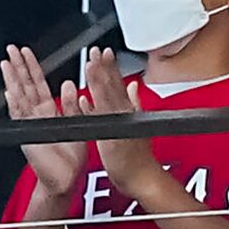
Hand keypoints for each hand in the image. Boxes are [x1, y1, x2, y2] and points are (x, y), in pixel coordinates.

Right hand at [1, 45, 89, 198]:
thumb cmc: (71, 158)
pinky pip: (20, 117)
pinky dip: (15, 105)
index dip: (33, 68)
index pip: (39, 84)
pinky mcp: (28, 135)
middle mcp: (37, 116)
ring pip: (19, 97)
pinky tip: (9, 93)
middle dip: (18, 67)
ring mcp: (30, 125)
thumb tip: (69, 85)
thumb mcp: (77, 125)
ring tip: (6, 64)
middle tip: (11, 50)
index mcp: (49, 112)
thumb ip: (73, 105)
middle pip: (25, 86)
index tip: (27, 53)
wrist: (65, 179)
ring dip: (12, 81)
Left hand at [82, 51, 162, 193]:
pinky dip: (94, 108)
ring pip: (107, 98)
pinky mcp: (110, 137)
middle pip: (113, 86)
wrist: (143, 178)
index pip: (118, 83)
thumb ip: (134, 103)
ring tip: (91, 64)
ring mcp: (117, 125)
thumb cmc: (138, 157)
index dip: (110, 66)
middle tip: (96, 50)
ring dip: (99, 81)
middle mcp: (123, 115)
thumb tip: (133, 87)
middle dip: (104, 67)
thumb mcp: (139, 124)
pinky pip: (101, 119)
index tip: (103, 52)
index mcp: (128, 111)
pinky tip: (85, 98)